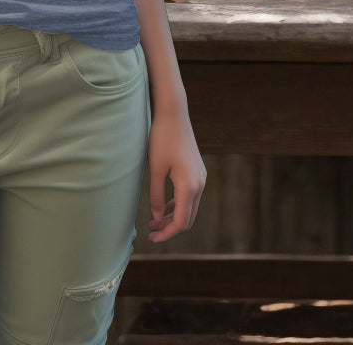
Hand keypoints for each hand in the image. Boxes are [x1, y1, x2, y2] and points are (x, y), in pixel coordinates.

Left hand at [146, 108, 205, 242]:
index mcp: (189, 186)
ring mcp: (201, 178)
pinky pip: (191, 197)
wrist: (174, 115)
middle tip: (151, 231)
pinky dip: (179, 205)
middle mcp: (200, 184)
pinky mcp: (198, 172)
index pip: (181, 222)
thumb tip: (157, 219)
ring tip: (155, 221)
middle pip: (188, 219)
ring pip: (190, 208)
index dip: (167, 234)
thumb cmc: (162, 140)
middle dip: (170, 227)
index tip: (152, 238)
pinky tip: (165, 206)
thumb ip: (157, 196)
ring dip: (174, 217)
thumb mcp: (155, 169)